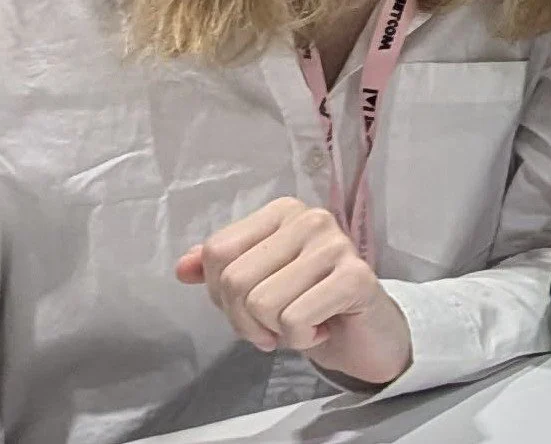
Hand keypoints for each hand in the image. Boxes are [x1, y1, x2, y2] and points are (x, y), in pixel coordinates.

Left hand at [176, 197, 412, 385]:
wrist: (368, 333)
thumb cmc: (311, 304)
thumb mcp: (260, 284)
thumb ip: (221, 271)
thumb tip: (183, 268)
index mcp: (281, 212)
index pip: (217, 251)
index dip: (221, 294)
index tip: (250, 309)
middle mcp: (308, 218)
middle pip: (236, 280)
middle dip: (247, 321)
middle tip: (276, 326)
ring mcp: (334, 244)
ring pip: (262, 304)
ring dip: (277, 332)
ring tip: (304, 323)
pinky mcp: (355, 277)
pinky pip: (295, 320)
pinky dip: (302, 339)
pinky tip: (323, 327)